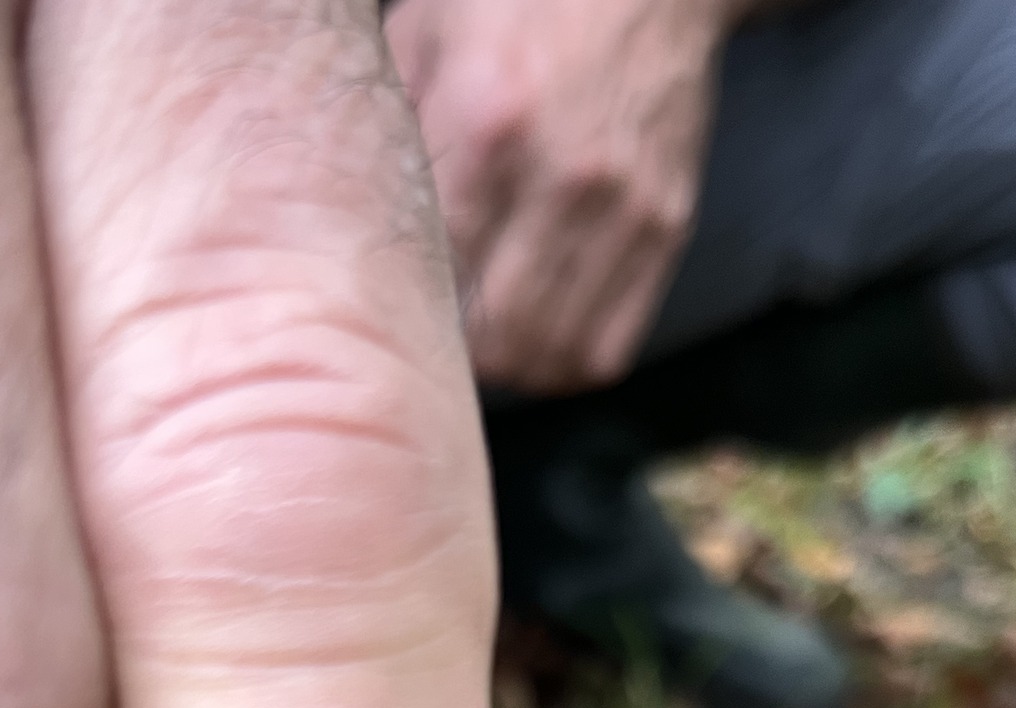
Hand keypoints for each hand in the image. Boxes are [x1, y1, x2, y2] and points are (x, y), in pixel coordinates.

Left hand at [387, 0, 747, 392]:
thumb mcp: (430, 33)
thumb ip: (394, 131)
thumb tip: (350, 222)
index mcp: (488, 123)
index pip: (438, 276)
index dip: (411, 314)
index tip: (395, 313)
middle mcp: (562, 177)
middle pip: (498, 336)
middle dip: (462, 355)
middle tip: (441, 336)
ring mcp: (623, 209)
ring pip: (553, 357)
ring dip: (512, 368)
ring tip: (489, 343)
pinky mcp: (665, 226)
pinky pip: (608, 348)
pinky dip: (566, 362)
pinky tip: (540, 336)